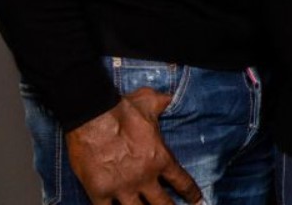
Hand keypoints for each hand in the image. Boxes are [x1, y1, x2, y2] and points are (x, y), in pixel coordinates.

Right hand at [65, 88, 201, 203]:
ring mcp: (122, 188)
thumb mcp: (151, 102)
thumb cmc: (123, 109)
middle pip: (163, 204)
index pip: (182, 182)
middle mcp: (144, 178)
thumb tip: (169, 98)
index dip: (192, 194)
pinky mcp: (99, 192)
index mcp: (160, 159)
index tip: (198, 201)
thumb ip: (162, 103)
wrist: (93, 116)